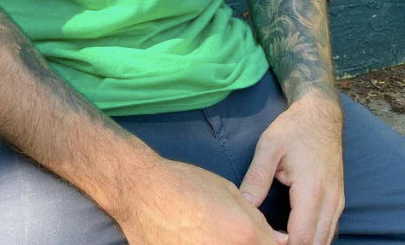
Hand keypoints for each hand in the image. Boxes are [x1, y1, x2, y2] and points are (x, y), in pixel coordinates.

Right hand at [117, 157, 289, 244]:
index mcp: (245, 236)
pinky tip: (202, 238)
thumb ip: (257, 221)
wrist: (142, 191)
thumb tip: (280, 240)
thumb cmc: (186, 184)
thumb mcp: (227, 192)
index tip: (271, 240)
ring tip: (217, 234)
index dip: (276, 243)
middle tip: (240, 235)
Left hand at [239, 92, 344, 244]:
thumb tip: (243, 204)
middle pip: (315, 244)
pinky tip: (294, 232)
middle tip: (266, 238)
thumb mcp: (269, 147)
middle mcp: (330, 202)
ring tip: (277, 237)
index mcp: (312, 191)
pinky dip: (314, 236)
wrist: (321, 115)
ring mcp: (338, 202)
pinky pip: (329, 229)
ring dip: (304, 243)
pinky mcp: (339, 200)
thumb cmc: (293, 129)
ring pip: (325, 240)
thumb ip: (257, 178)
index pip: (301, 238)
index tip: (261, 238)